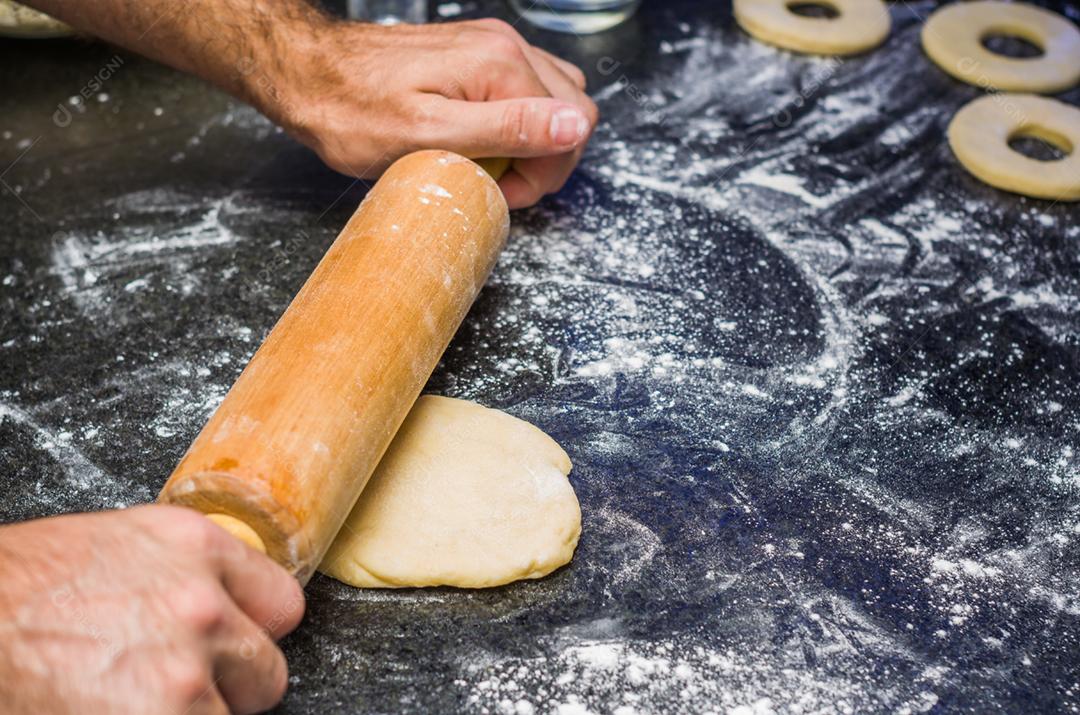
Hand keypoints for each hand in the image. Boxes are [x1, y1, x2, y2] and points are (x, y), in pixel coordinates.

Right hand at [0, 505, 304, 714]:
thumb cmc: (20, 592)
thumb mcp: (116, 550)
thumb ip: (181, 576)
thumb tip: (220, 611)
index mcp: (194, 547)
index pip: (281, 604)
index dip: (254, 635)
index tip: (235, 649)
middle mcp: (201, 605)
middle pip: (266, 670)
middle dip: (226, 687)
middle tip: (168, 687)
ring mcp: (184, 673)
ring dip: (189, 714)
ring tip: (125, 700)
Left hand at [259, 17, 598, 208]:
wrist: (308, 75)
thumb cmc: (354, 112)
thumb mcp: (432, 135)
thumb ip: (509, 129)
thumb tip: (575, 127)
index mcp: (501, 65)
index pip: (571, 126)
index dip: (543, 174)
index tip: (502, 192)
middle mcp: (505, 45)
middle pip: (572, 108)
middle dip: (545, 158)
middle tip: (497, 181)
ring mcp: (491, 45)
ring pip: (553, 98)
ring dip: (534, 140)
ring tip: (488, 161)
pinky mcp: (475, 52)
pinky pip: (524, 89)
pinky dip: (514, 121)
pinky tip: (480, 138)